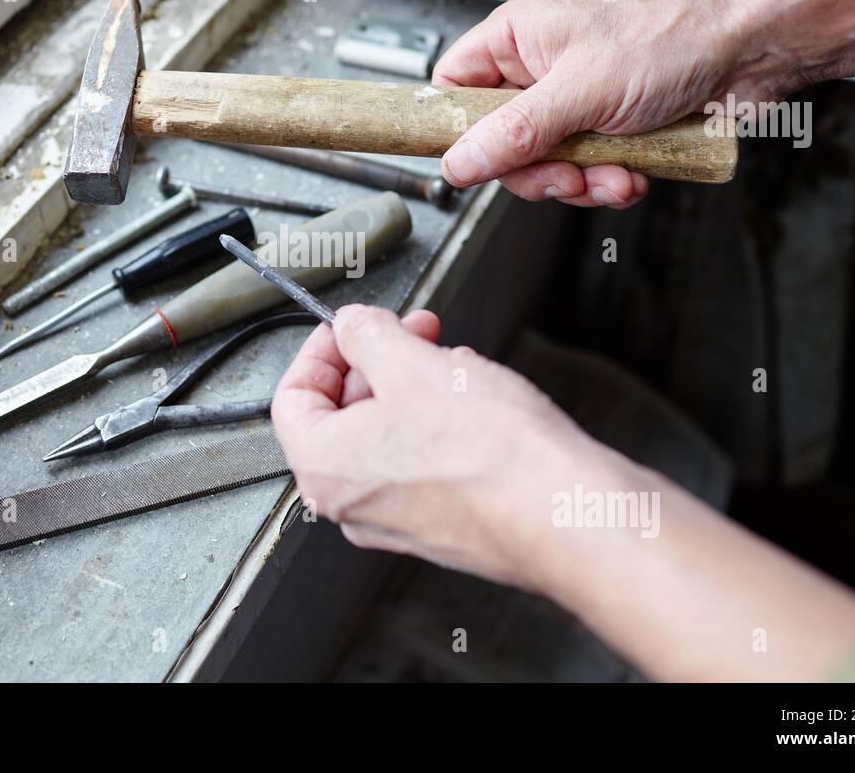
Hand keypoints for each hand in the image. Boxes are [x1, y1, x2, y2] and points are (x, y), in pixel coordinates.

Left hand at [270, 304, 627, 590]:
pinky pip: (423, 464)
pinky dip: (439, 425)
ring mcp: (396, 522)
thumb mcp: (411, 363)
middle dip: (376, 363)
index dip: (321, 349)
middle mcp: (351, 505)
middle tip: (413, 331)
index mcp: (324, 467)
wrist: (563, 513)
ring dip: (413, 389)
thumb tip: (350, 326)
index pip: (291, 398)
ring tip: (455, 364)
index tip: (351, 326)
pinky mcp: (441, 527)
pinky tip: (478, 402)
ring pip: (386, 437)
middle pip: (340, 416)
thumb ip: (366, 336)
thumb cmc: (487, 452)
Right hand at [434, 0, 741, 207]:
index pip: (454, 85)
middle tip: (566, 174)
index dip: (455, 128)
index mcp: (519, 35)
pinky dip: (610, 180)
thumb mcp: (580, 91)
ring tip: (616, 173)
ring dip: (582, 181)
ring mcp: (579, 97)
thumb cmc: (674, 35)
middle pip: (501, 140)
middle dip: (538, 170)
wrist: (753, 46)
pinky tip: (635, 173)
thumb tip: (459, 161)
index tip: (471, 163)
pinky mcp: (612, 124)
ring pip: (547, 162)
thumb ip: (514, 132)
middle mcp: (543, 65)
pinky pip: (588, 169)